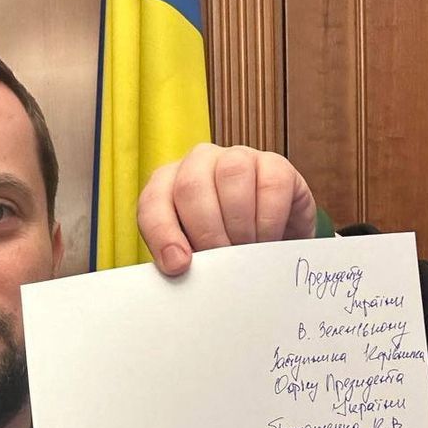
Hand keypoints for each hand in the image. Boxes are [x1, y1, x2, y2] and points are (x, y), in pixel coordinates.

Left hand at [138, 143, 316, 275]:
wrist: (271, 246)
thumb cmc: (225, 248)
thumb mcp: (196, 255)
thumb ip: (180, 259)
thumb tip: (177, 269)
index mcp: (168, 185)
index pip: (153, 202)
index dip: (163, 234)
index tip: (178, 266)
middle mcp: (198, 163)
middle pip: (190, 187)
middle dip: (206, 233)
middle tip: (220, 262)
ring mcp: (237, 158)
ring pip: (231, 174)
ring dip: (238, 224)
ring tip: (244, 252)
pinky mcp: (275, 164)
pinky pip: (271, 184)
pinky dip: (268, 220)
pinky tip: (267, 239)